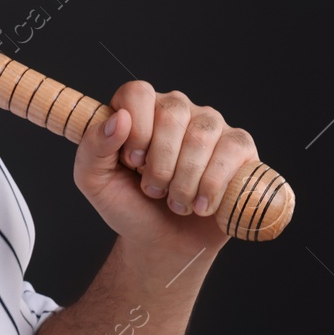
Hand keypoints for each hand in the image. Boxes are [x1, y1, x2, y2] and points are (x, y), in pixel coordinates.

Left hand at [72, 81, 258, 255]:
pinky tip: (201, 206)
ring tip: (176, 202)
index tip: (132, 162)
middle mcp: (176, 109)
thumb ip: (94, 146)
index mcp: (139, 109)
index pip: (138, 93)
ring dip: (184, 180)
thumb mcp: (94, 180)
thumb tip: (120, 119)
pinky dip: (213, 186)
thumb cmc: (128, 205)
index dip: (136, 130)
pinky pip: (232, 151)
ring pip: (201, 136)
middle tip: (153, 190)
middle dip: (160, 163)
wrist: (163, 241)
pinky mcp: (239, 147)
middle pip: (172, 113)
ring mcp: (210, 125)